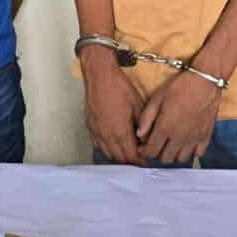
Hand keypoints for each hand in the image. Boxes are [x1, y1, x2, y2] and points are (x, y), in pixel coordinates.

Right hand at [82, 49, 146, 164]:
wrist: (100, 75)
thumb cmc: (118, 86)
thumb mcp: (137, 105)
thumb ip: (142, 125)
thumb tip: (146, 137)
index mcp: (120, 130)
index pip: (131, 155)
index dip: (140, 161)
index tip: (146, 162)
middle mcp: (106, 134)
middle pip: (119, 158)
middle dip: (130, 162)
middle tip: (139, 160)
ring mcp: (97, 131)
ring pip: (108, 153)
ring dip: (119, 157)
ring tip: (128, 154)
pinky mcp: (90, 127)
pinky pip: (98, 145)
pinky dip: (107, 149)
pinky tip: (113, 145)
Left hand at [136, 71, 220, 164]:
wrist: (204, 81)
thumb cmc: (180, 87)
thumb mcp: (157, 99)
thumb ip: (146, 118)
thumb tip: (139, 134)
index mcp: (165, 128)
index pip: (151, 151)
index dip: (144, 151)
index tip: (143, 147)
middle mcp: (179, 137)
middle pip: (165, 158)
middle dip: (158, 153)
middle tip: (156, 144)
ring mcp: (194, 138)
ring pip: (181, 159)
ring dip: (174, 154)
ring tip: (171, 143)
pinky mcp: (206, 136)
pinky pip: (198, 154)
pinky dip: (191, 152)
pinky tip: (187, 143)